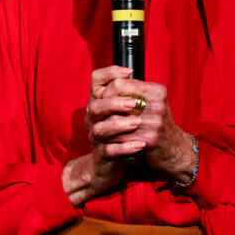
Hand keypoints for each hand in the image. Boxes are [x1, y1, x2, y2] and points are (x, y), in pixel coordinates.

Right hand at [62, 66, 145, 205]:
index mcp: (100, 101)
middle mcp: (95, 118)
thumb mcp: (126, 108)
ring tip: (137, 123)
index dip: (110, 74)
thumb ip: (131, 91)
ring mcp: (97, 137)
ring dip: (119, 125)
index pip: (96, 80)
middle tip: (133, 103)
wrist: (113, 161)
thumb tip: (137, 75)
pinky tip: (139, 145)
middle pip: (96, 106)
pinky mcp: (103, 155)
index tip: (129, 72)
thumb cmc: (123, 130)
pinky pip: (109, 151)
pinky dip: (124, 147)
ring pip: (100, 129)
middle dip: (114, 103)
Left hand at [100, 74, 196, 184]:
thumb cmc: (158, 122)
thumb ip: (135, 91)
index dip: (107, 91)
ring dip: (106, 125)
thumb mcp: (153, 101)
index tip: (104, 98)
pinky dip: (113, 139)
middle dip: (105, 109)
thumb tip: (110, 83)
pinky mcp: (150, 139)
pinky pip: (122, 137)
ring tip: (102, 126)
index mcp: (157, 91)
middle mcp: (158, 105)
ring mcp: (155, 122)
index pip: (121, 83)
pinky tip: (110, 139)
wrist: (174, 148)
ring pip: (116, 120)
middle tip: (100, 114)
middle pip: (117, 101)